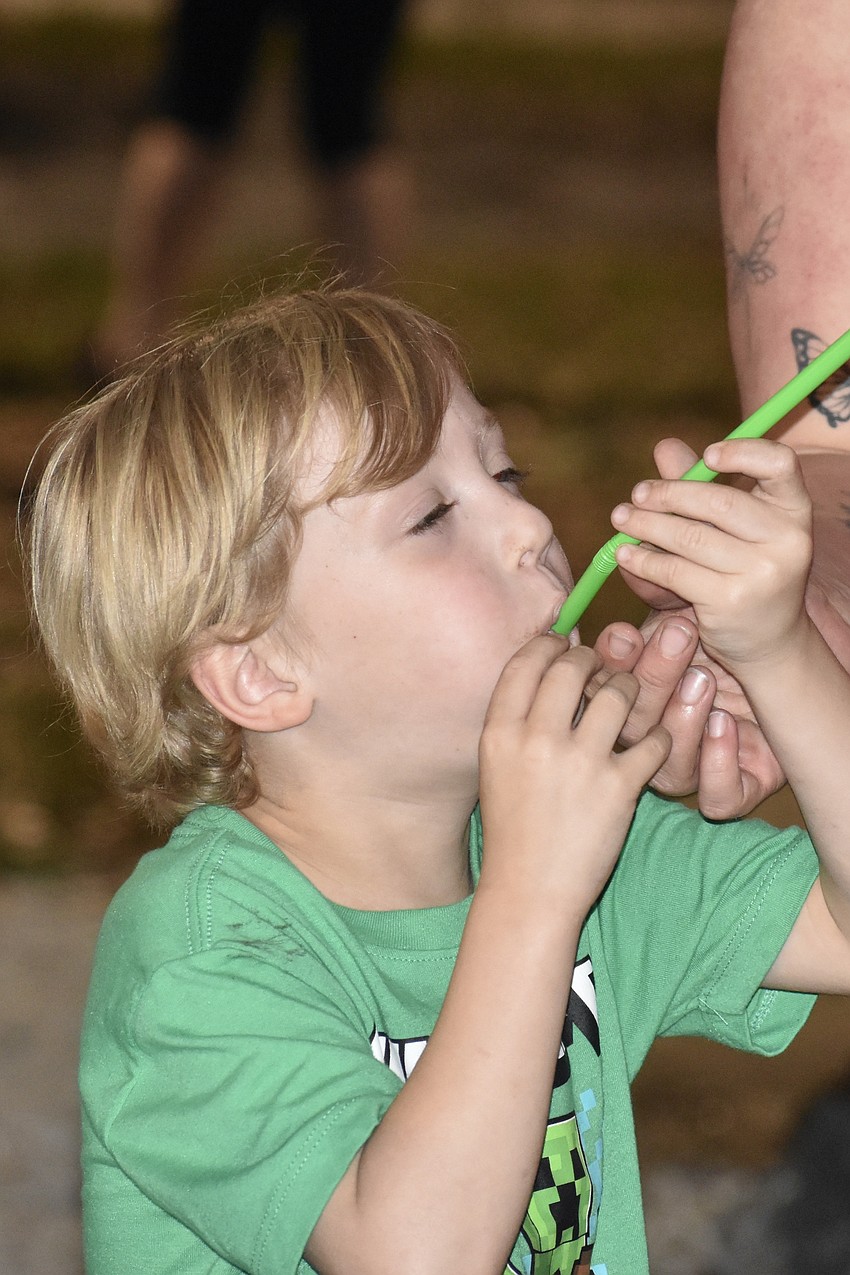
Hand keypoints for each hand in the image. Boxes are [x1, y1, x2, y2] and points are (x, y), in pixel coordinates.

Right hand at [478, 636, 669, 921]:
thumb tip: (549, 667)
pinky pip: (654, 740)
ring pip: (619, 693)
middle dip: (593, 660)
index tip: (564, 646)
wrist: (529, 890)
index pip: (526, 661)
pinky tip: (654, 744)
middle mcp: (536, 739)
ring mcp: (579, 762)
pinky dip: (660, 738)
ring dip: (631, 690)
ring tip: (631, 702)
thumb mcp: (495, 766)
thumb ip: (516, 720)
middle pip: (573, 666)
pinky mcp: (618, 788)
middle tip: (603, 669)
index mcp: (499, 731)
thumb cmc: (513, 828)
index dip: (550, 644)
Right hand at [596, 610, 785, 816]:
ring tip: (704, 680)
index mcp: (631, 701)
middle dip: (651, 680)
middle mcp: (654, 742)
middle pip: (631, 729)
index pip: (600, 693)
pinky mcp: (734, 790)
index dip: (607, 667)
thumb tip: (632, 559)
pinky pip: (716, 798)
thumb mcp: (691, 610)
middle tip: (680, 637)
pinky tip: (725, 725)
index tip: (626, 634)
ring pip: (667, 770)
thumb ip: (661, 591)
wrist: (785, 673)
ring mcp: (692, 769)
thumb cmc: (727, 641)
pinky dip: (717, 763)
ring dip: (680, 720)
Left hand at [609, 438, 812, 671]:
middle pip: (719, 501)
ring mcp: (762, 573)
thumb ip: (703, 487)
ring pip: (689, 537)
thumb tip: (664, 447)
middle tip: (637, 493)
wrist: (770, 641)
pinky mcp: (731, 602)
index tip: (705, 456)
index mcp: (794, 510)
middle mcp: (787, 540)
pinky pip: (675, 571)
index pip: (780, 464)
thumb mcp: (735, 529)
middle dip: (668, 494)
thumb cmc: (747, 572)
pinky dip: (643, 561)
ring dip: (646, 525)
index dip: (743, 452)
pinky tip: (625, 554)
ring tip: (621, 518)